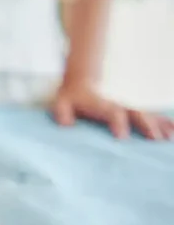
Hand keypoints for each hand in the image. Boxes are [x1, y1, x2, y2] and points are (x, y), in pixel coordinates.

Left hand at [51, 80, 173, 139]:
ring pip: (147, 116)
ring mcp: (129, 110)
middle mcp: (119, 106)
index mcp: (100, 105)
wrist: (82, 85)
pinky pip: (153, 118)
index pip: (110, 112)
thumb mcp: (61, 104)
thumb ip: (62, 113)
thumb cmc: (71, 99)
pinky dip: (165, 124)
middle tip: (154, 139)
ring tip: (169, 138)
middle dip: (145, 125)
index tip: (121, 136)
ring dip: (160, 126)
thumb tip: (66, 123)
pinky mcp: (135, 114)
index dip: (116, 122)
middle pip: (135, 114)